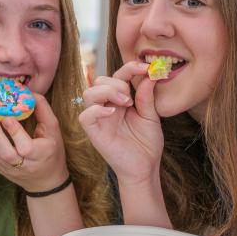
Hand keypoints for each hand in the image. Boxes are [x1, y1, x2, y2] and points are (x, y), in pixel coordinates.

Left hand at [0, 94, 68, 192]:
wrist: (46, 181)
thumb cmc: (52, 151)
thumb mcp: (53, 131)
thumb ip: (43, 111)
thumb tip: (29, 94)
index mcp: (42, 155)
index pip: (25, 146)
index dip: (15, 132)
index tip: (8, 117)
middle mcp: (26, 165)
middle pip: (6, 153)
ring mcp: (12, 170)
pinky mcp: (3, 171)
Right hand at [78, 61, 162, 183]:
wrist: (145, 167)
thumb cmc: (146, 144)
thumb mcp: (151, 116)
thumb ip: (147, 96)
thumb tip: (150, 74)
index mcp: (120, 100)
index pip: (118, 76)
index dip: (130, 68)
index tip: (148, 68)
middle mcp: (106, 107)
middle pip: (99, 80)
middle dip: (117, 82)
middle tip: (132, 98)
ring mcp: (99, 119)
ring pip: (88, 93)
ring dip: (107, 92)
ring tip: (126, 103)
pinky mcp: (94, 133)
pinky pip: (85, 116)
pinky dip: (97, 110)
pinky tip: (113, 113)